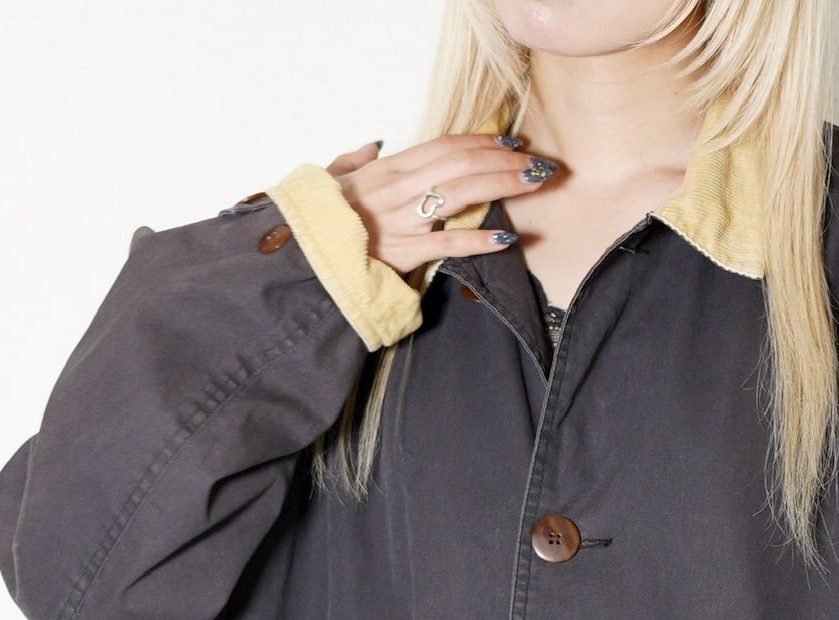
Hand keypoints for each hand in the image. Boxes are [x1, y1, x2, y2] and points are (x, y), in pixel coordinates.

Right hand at [326, 134, 557, 275]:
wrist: (300, 258)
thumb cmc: (316, 220)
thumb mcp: (330, 179)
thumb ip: (353, 161)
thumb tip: (372, 145)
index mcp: (387, 169)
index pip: (445, 147)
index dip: (482, 142)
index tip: (511, 144)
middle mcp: (398, 188)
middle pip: (462, 163)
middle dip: (504, 160)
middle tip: (538, 163)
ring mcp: (402, 220)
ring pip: (462, 193)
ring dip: (503, 185)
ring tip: (534, 184)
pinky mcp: (404, 254)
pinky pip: (448, 244)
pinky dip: (479, 240)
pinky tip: (507, 238)